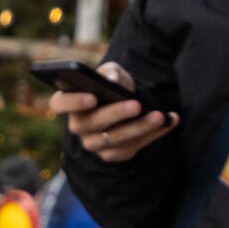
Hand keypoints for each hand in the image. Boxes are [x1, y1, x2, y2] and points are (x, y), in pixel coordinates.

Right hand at [52, 62, 173, 164]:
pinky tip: (168, 122)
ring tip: (160, 116)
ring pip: (115, 139)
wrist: (126, 105)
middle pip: (92, 123)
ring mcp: (93, 144)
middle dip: (116, 114)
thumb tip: (111, 80)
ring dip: (139, 127)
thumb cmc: (113, 86)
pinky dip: (152, 135)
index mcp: (71, 102)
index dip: (73, 102)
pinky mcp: (112, 155)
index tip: (92, 97)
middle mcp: (78, 126)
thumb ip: (111, 72)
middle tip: (137, 105)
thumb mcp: (112, 73)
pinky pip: (131, 148)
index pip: (59, 103)